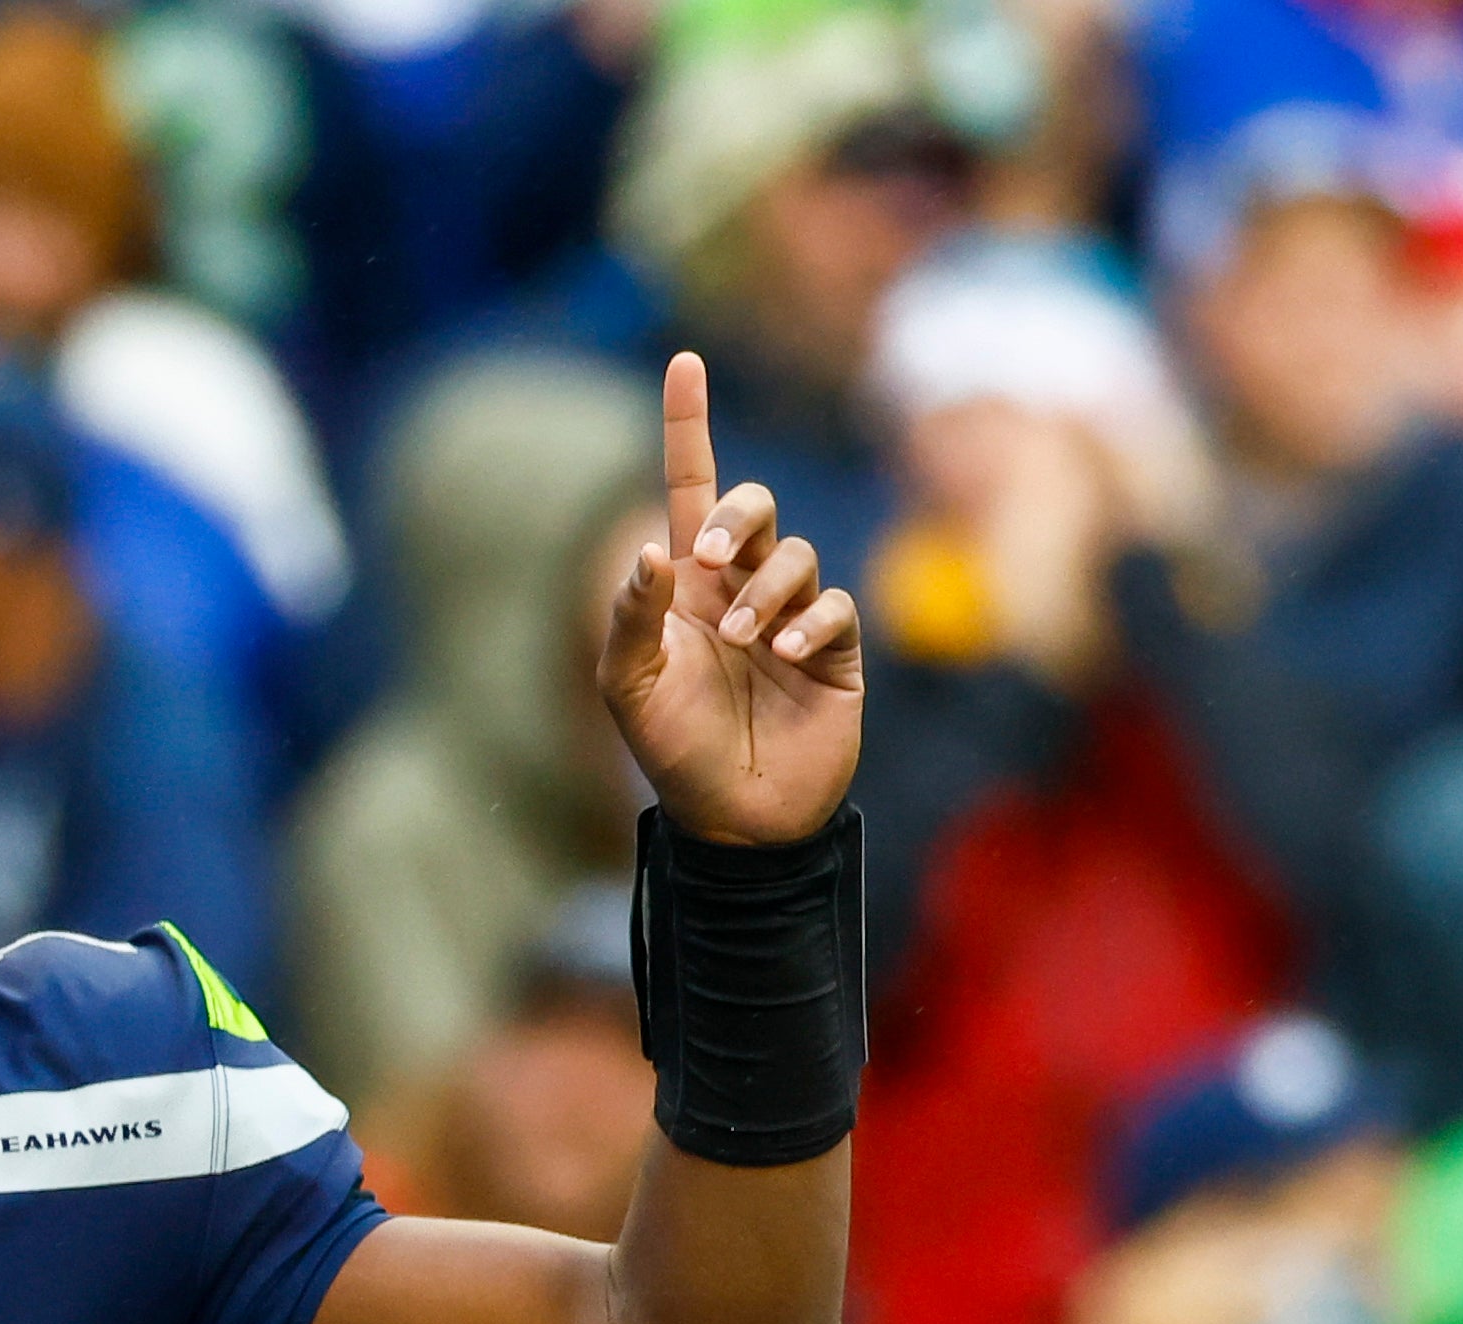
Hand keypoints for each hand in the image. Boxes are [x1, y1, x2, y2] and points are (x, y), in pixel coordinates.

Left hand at [601, 353, 864, 846]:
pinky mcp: (834, 653)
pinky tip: (781, 660)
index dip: (687, 425)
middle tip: (708, 556)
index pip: (689, 488)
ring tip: (744, 643)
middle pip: (752, 507)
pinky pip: (832, 610)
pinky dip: (808, 624)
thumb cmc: (673, 753)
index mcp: (685, 586)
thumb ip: (629, 619)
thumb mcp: (627, 689)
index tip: (684, 361)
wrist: (734, 822)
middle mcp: (740, 589)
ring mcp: (792, 618)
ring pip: (794, 556)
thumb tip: (650, 550)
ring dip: (766, 590)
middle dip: (738, 515)